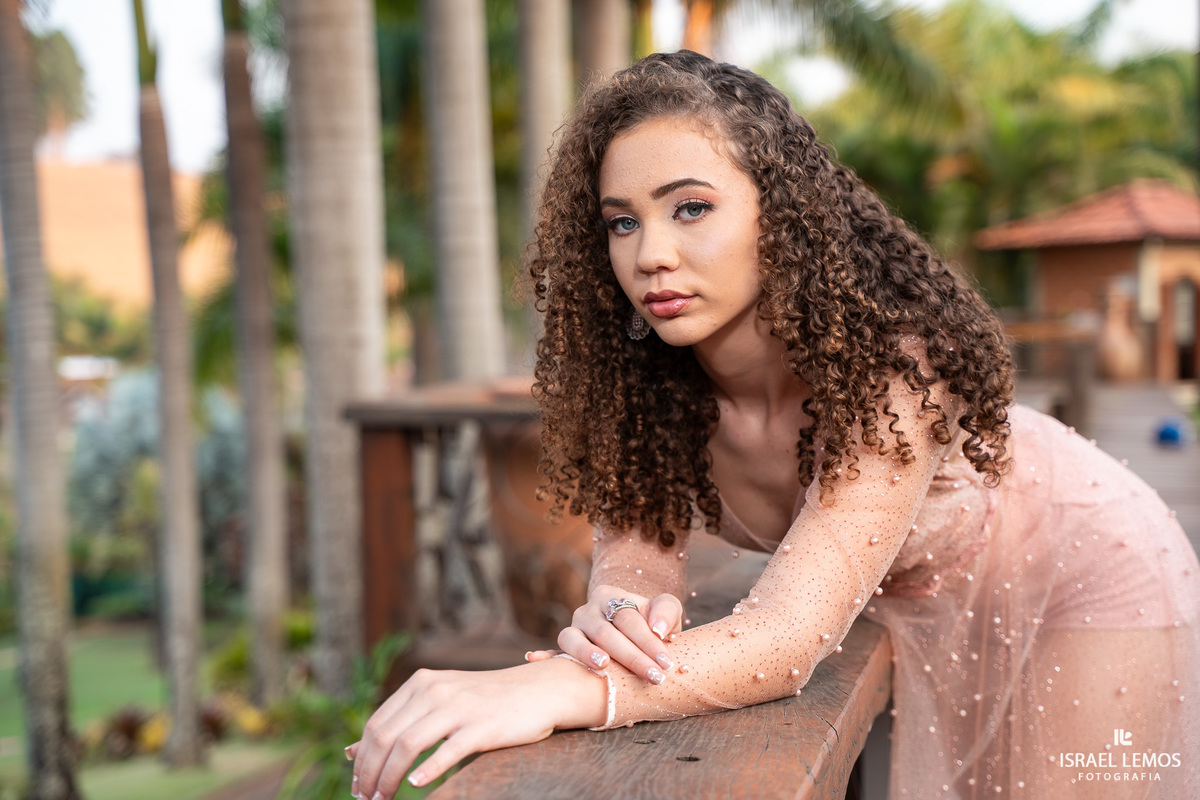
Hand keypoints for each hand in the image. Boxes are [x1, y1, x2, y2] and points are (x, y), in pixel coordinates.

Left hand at [346, 658, 605, 797]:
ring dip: (389, 777)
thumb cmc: (486, 701)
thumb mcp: (439, 701)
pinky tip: (418, 786)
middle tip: (365, 799)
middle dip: (369, 772)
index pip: (376, 724)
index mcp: (421, 683)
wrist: (540, 690)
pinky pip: (448, 751)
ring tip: (383, 799)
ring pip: (408, 745)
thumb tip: (349, 752)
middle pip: (386, 736)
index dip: (361, 758)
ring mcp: (459, 707)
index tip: (357, 785)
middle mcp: (435, 690)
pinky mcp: (482, 726)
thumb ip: (399, 722)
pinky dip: (429, 770)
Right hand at [528, 584, 682, 684]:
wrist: (636, 636)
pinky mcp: (565, 651)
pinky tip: (535, 659)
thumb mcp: (667, 610)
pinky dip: (543, 657)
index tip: (665, 662)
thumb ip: (666, 611)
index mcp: (610, 596)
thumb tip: (657, 628)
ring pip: (572, 638)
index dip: (648, 641)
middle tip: (653, 676)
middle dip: (631, 656)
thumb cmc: (653, 623)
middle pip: (605, 632)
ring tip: (603, 665)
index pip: (628, 618)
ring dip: (585, 652)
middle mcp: (587, 611)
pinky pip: (553, 653)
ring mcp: (573, 630)